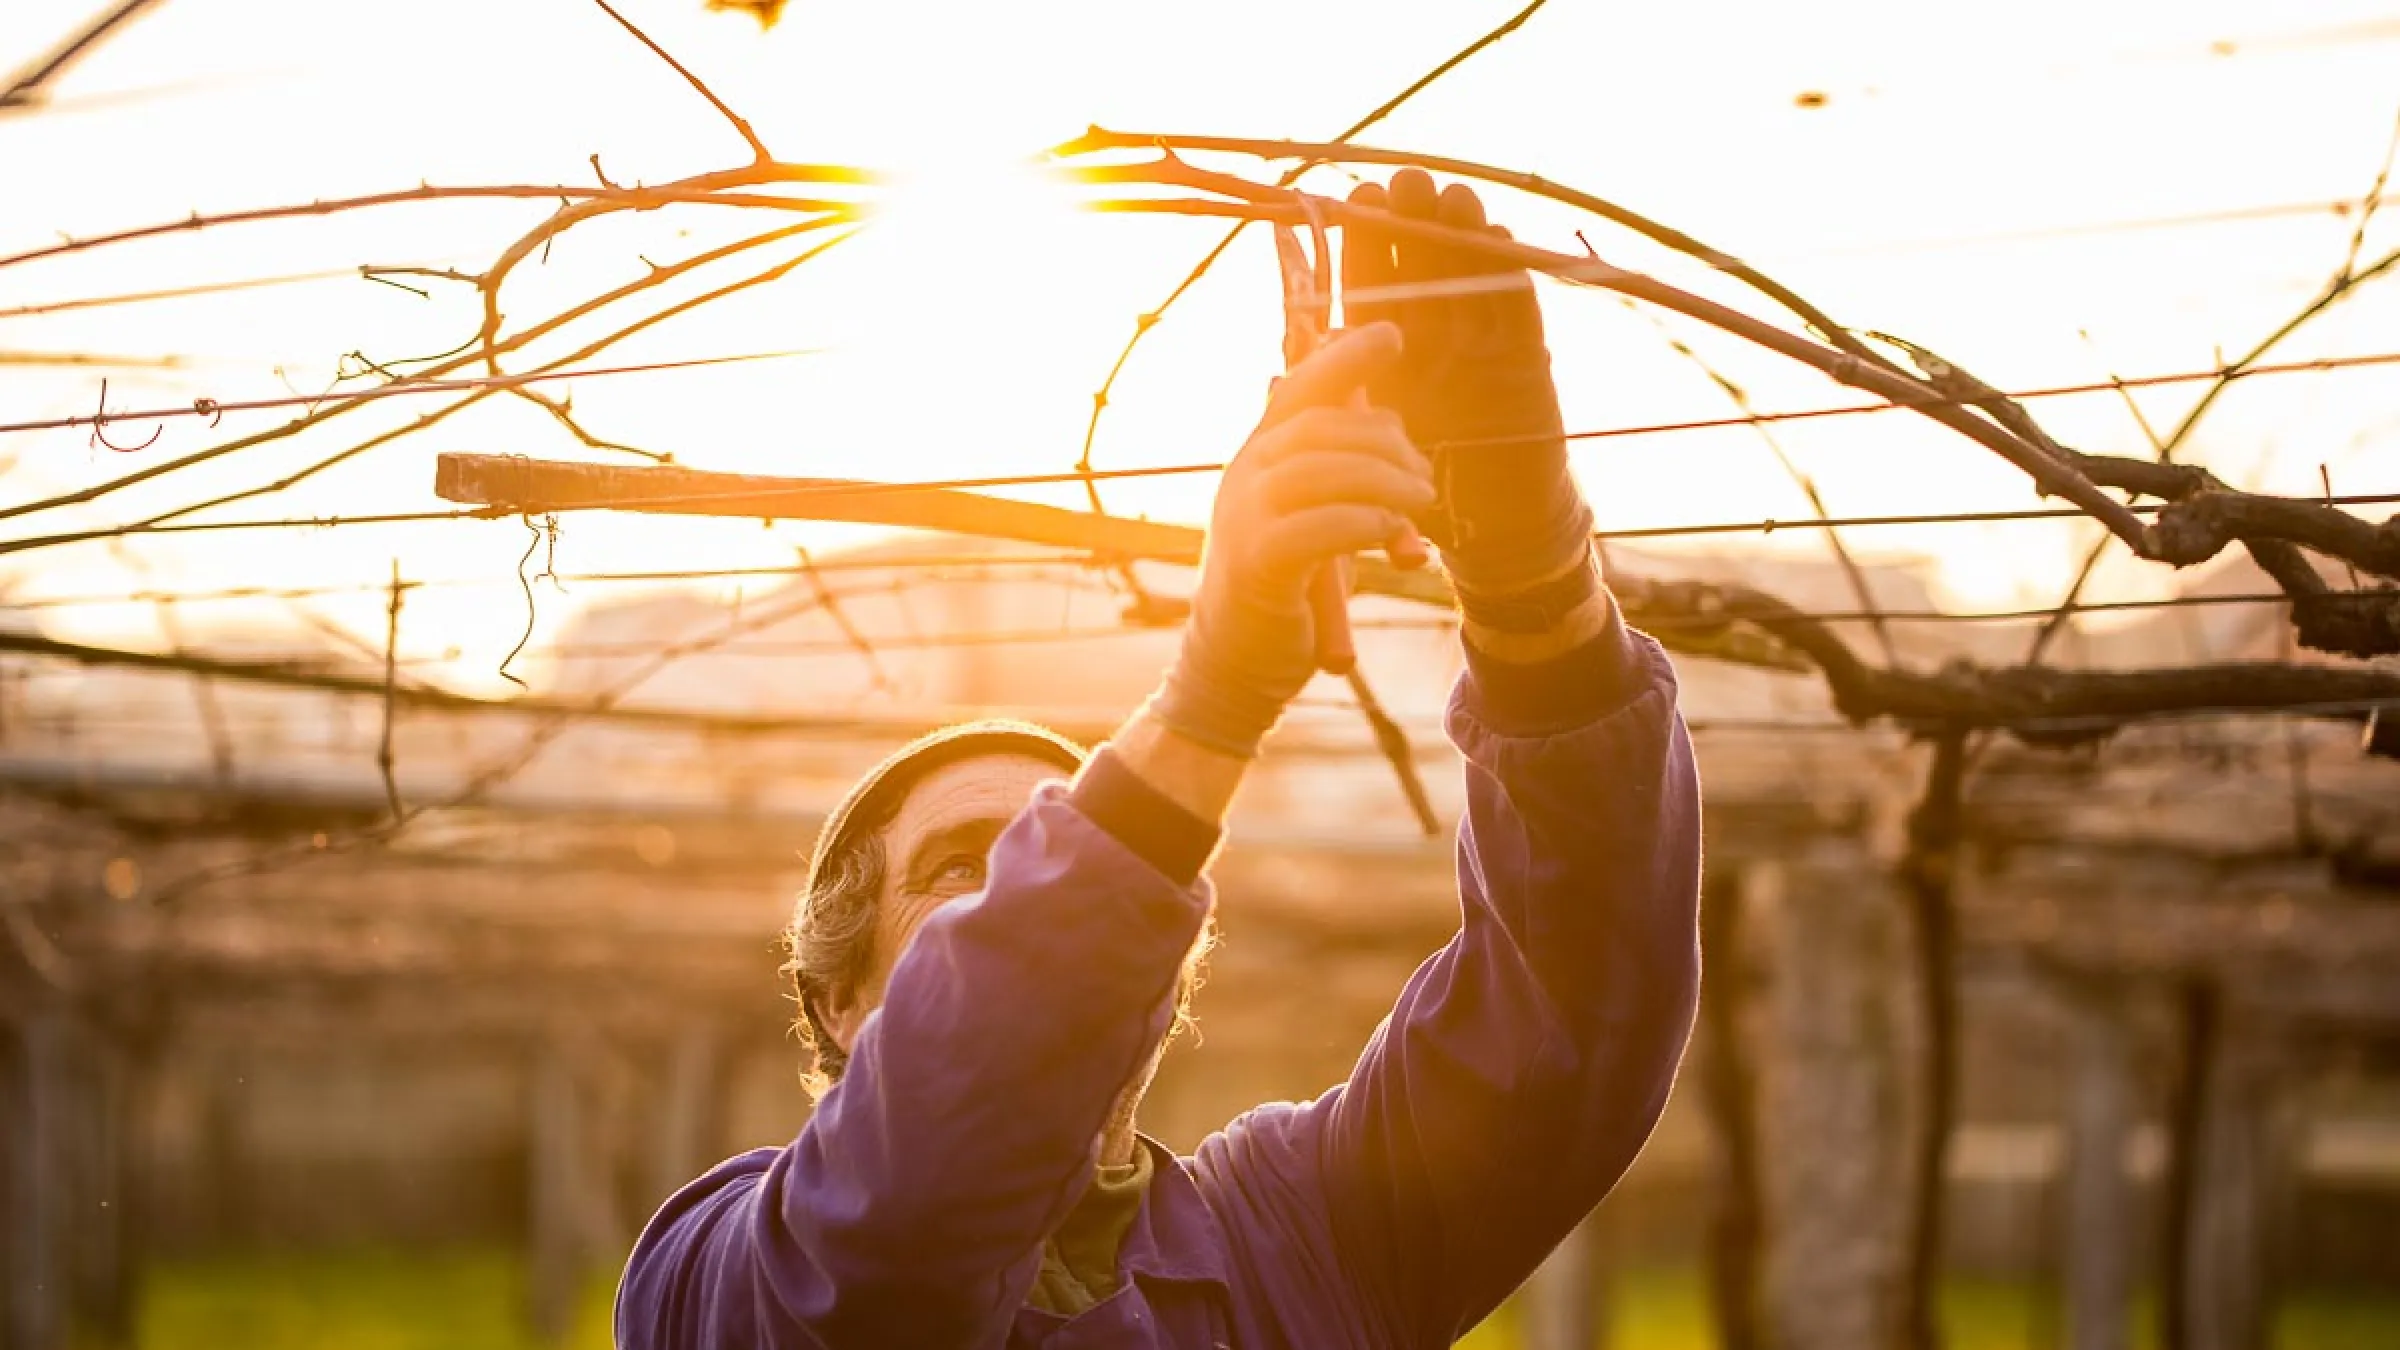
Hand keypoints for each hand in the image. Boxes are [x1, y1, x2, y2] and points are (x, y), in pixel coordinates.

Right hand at [1147, 324, 1433, 758]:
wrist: (1232, 666)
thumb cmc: (1284, 592)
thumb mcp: (1312, 522)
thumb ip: (1341, 482)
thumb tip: (1398, 443)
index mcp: (1257, 458)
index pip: (1300, 389)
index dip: (1345, 357)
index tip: (1390, 334)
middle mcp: (1243, 475)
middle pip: (1324, 426)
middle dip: (1388, 443)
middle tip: (1426, 480)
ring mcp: (1244, 517)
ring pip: (1323, 468)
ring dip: (1387, 481)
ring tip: (1422, 506)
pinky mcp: (1257, 564)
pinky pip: (1319, 526)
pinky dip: (1366, 524)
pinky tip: (1394, 539)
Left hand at [1342, 171, 1596, 611]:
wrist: (1494, 526)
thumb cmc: (1425, 490)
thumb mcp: (1372, 439)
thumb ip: (1342, 402)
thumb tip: (1275, 374)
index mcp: (1390, 350)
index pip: (1372, 281)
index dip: (1367, 239)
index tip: (1359, 198)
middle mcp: (1436, 336)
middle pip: (1423, 262)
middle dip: (1413, 218)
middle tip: (1404, 182)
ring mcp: (1483, 342)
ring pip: (1470, 273)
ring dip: (1461, 233)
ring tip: (1450, 198)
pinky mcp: (1526, 358)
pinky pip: (1516, 308)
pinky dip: (1508, 274)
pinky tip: (1497, 239)